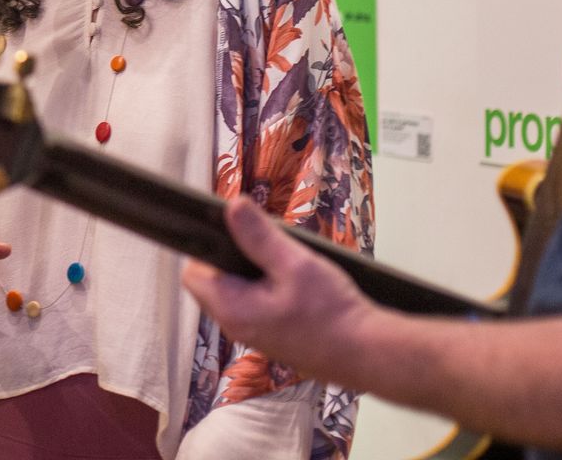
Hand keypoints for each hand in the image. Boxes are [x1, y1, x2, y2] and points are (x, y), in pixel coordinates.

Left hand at [180, 197, 375, 382]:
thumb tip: (231, 207)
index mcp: (232, 309)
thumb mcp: (295, 264)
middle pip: (216, 282)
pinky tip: (294, 279)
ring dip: (254, 271)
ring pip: (239, 292)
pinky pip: (258, 305)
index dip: (206, 247)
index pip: (194, 274)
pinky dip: (269, 287)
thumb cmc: (332, 313)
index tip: (230, 229)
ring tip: (283, 257)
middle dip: (233, 256)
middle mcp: (237, 326)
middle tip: (264, 240)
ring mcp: (256, 334)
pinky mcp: (274, 337)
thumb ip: (259, 236)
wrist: (367, 354)